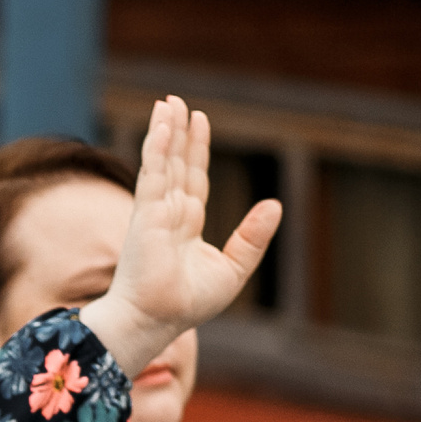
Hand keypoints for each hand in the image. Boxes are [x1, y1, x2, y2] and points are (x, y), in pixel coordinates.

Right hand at [80, 96, 281, 375]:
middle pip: (175, 163)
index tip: (198, 122)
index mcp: (185, 225)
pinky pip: (154, 172)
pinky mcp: (145, 212)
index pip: (193, 179)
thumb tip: (275, 204)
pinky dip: (157, 146)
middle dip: (177, 133)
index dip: (196, 150)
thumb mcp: (233, 268)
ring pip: (163, 161)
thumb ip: (253, 237)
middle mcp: (167, 214)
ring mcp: (154, 211)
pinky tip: (163, 124)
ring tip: (167, 102)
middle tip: (175, 102)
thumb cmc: (187, 304)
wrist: (156, 320)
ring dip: (165, 130)